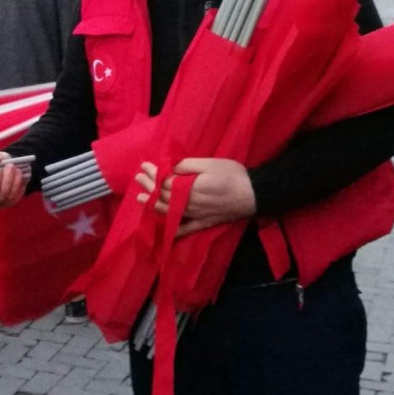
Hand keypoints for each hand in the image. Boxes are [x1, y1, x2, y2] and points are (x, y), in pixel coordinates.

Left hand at [134, 158, 255, 236]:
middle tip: (138, 179)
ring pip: (169, 212)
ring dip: (153, 204)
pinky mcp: (204, 223)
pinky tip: (161, 230)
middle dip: (149, 186)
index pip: (165, 182)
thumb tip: (170, 168)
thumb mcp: (210, 163)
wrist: (255, 194)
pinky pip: (184, 229)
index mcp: (190, 187)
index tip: (144, 166)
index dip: (153, 174)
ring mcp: (196, 216)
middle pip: (164, 196)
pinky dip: (172, 230)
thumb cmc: (233, 175)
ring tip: (141, 199)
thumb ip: (188, 166)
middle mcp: (189, 204)